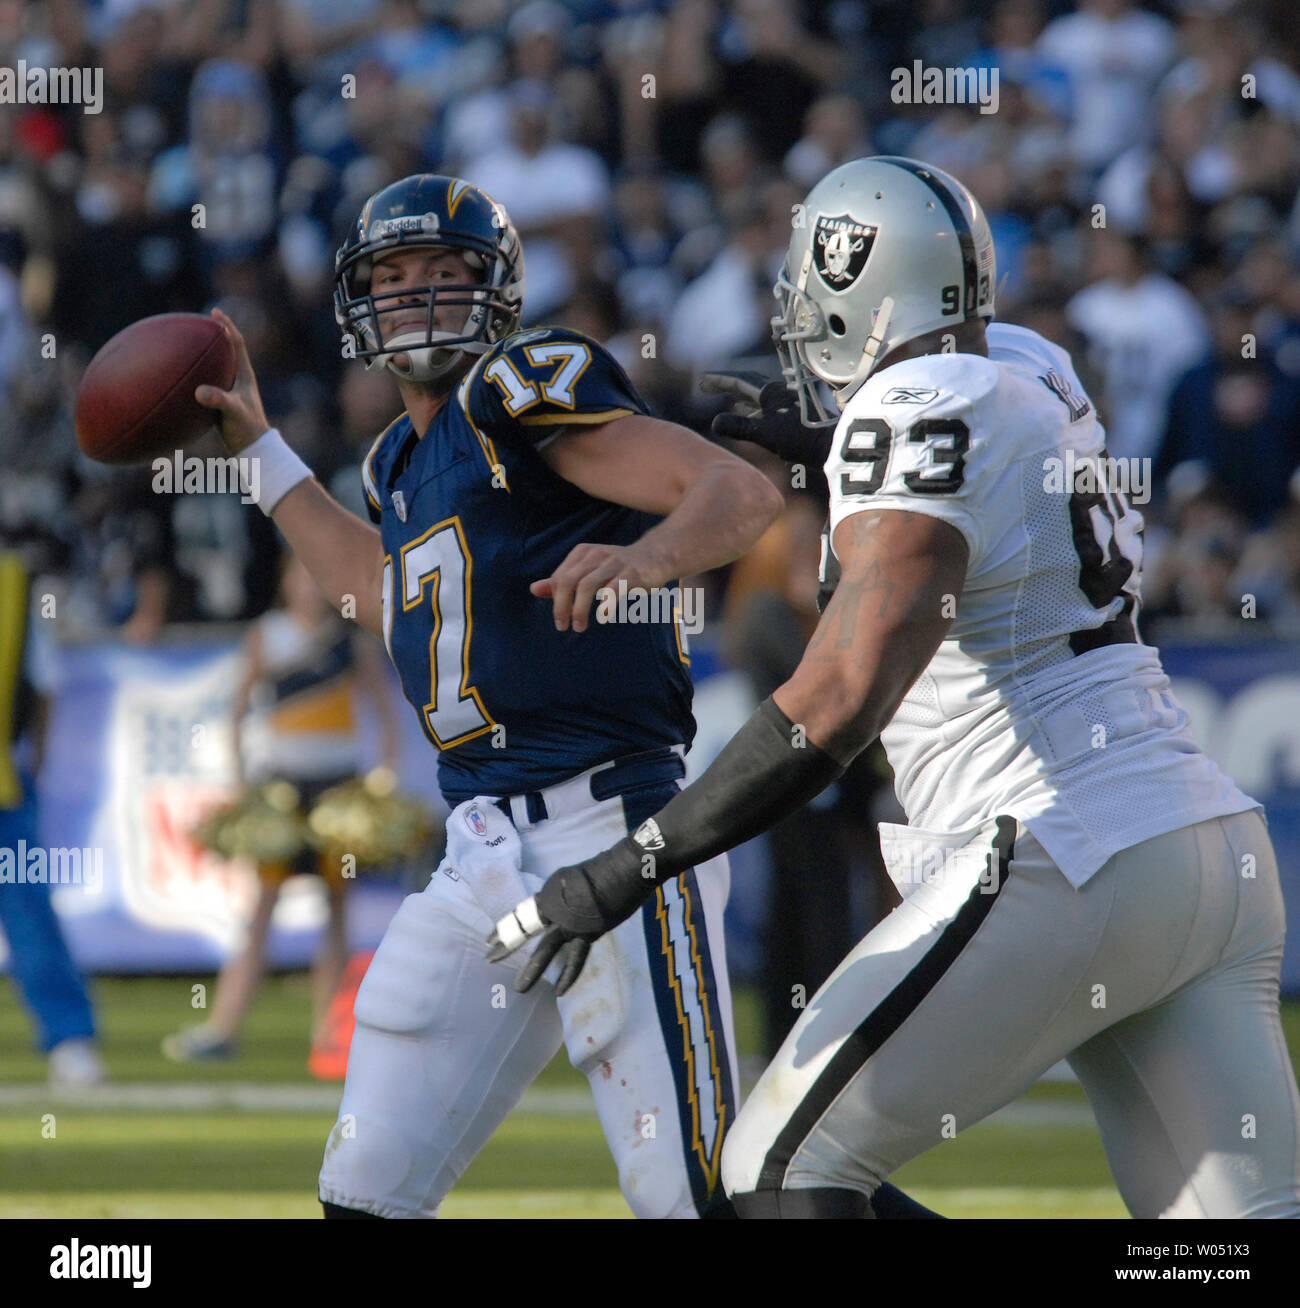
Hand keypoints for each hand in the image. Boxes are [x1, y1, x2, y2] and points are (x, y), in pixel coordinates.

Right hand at [194, 308, 271, 454]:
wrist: (253, 450)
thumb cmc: (246, 430)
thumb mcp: (232, 412)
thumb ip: (218, 400)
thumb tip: (199, 392)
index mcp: (244, 376)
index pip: (237, 344)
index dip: (227, 327)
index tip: (215, 312)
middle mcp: (239, 381)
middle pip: (229, 350)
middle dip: (217, 335)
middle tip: (202, 321)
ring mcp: (232, 391)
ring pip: (219, 366)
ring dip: (208, 353)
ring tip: (191, 343)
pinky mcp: (224, 403)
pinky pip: (211, 381)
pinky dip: (200, 374)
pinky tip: (185, 376)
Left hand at [485, 836, 652, 993]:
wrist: (624, 869)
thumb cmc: (602, 870)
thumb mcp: (571, 880)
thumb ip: (561, 898)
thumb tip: (558, 913)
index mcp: (549, 894)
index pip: (521, 914)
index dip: (505, 926)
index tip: (490, 938)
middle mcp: (555, 908)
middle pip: (524, 928)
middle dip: (506, 943)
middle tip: (488, 957)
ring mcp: (570, 922)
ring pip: (546, 949)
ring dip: (532, 969)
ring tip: (518, 988)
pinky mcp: (589, 932)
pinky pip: (576, 958)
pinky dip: (568, 975)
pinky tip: (560, 990)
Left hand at [530, 542, 661, 631]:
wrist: (657, 555)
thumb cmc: (619, 567)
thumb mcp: (590, 571)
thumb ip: (563, 581)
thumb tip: (534, 590)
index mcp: (582, 553)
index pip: (559, 578)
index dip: (555, 600)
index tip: (561, 619)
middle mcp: (596, 554)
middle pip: (568, 581)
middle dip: (561, 606)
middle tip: (563, 626)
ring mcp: (614, 562)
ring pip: (587, 586)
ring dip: (579, 610)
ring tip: (579, 627)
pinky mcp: (632, 573)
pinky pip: (613, 590)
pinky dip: (604, 606)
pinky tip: (603, 618)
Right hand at [699, 370, 831, 466]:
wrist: (830, 445)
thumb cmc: (799, 438)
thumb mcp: (764, 434)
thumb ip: (738, 427)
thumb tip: (715, 422)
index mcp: (771, 393)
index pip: (740, 382)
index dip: (720, 381)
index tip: (703, 380)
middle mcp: (779, 393)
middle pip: (748, 385)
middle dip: (728, 386)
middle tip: (709, 386)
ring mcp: (787, 404)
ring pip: (758, 397)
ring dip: (740, 398)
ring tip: (726, 401)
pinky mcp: (792, 416)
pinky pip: (766, 408)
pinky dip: (753, 410)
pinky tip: (750, 417)